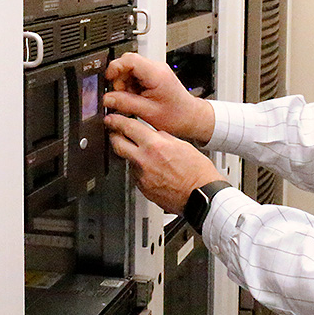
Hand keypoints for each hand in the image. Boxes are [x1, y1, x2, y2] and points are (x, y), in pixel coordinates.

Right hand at [103, 53, 214, 143]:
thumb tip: (107, 98)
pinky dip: (131, 86)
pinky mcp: (154, 76)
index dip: (115, 68)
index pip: (129, 59)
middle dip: (119, 79)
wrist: (190, 117)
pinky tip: (137, 98)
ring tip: (132, 100)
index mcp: (156, 73)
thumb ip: (125, 103)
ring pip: (130, 70)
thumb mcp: (147, 112)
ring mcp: (156, 71)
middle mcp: (156, 68)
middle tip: (121, 95)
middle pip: (128, 63)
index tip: (108, 80)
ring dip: (125, 84)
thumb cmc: (176, 116)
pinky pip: (136, 75)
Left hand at [105, 113, 223, 213]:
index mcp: (155, 145)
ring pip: (128, 160)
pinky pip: (136, 175)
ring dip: (131, 155)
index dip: (117, 121)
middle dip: (114, 137)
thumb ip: (162, 137)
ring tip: (146, 156)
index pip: (128, 127)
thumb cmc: (197, 172)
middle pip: (117, 144)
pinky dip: (141, 170)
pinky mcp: (142, 189)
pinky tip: (153, 171)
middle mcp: (144, 160)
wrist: (201, 195)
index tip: (112, 119)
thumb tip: (152, 133)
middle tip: (115, 133)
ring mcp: (142, 176)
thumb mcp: (182, 144)